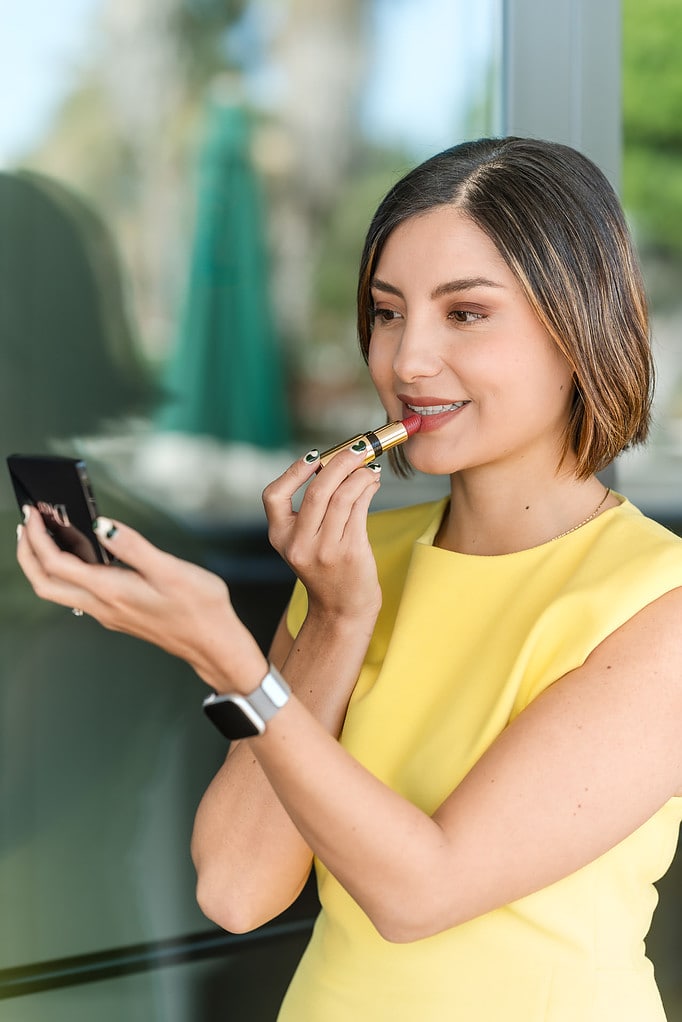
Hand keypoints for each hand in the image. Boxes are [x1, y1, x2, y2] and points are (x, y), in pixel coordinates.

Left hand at [16, 508, 266, 692]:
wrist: (214, 644)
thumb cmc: (199, 608)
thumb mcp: (170, 569)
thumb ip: (132, 546)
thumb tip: (101, 525)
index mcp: (112, 591)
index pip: (56, 564)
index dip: (38, 537)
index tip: (33, 513)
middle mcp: (103, 606)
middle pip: (44, 583)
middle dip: (27, 553)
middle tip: (25, 524)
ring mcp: (108, 613)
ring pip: (58, 591)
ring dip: (43, 564)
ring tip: (45, 535)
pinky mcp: (118, 615)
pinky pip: (77, 593)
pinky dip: (65, 572)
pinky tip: (79, 556)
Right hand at [262, 447, 382, 623]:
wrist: (341, 610)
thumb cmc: (326, 569)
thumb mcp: (305, 542)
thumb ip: (312, 510)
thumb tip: (338, 462)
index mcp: (280, 538)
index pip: (273, 496)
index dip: (293, 471)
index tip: (314, 456)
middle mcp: (299, 544)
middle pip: (318, 490)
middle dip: (340, 462)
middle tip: (357, 448)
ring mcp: (325, 550)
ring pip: (343, 497)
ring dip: (359, 474)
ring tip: (369, 466)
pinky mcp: (350, 553)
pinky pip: (360, 509)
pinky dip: (367, 488)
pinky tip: (372, 483)